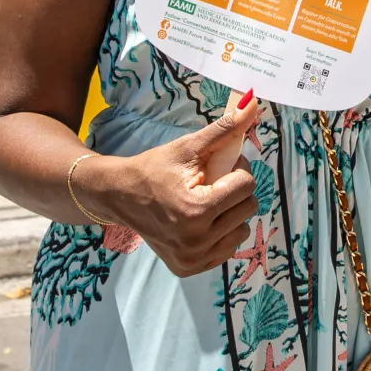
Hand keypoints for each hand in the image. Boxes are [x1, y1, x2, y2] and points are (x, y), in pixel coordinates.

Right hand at [80, 96, 262, 275]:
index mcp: (198, 209)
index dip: (236, 169)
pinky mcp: (190, 268)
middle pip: (247, 208)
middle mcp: (196, 240)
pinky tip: (200, 222)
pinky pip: (227, 249)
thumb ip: (223, 128)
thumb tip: (252, 103)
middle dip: (234, 190)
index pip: (247, 185)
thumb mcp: (188, 146)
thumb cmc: (154, 168)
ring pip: (242, 230)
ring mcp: (193, 258)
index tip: (217, 166)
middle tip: (211, 183)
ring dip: (230, 213)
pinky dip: (221, 233)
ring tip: (205, 203)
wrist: (119, 196)